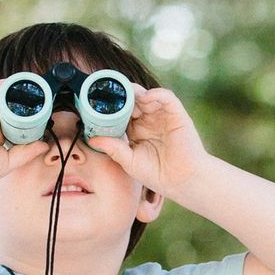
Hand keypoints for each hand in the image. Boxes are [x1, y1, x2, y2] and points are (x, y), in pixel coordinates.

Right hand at [0, 80, 47, 190]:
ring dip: (21, 92)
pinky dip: (8, 84)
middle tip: (48, 101)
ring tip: (40, 88)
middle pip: (15, 109)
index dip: (33, 120)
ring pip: (7, 98)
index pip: (19, 124)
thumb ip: (26, 152)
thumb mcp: (8, 162)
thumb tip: (45, 145)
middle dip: (30, 105)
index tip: (48, 118)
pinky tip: (22, 81)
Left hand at [86, 86, 210, 198]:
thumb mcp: (129, 161)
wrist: (181, 182)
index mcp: (136, 130)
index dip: (110, 107)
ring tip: (123, 93)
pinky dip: (156, 94)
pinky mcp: (177, 114)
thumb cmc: (157, 174)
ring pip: (147, 95)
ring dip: (134, 92)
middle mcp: (149, 120)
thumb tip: (92, 139)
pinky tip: (145, 98)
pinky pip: (166, 97)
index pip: (121, 112)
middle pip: (132, 100)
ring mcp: (162, 116)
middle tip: (107, 93)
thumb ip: (113, 148)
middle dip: (120, 95)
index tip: (95, 103)